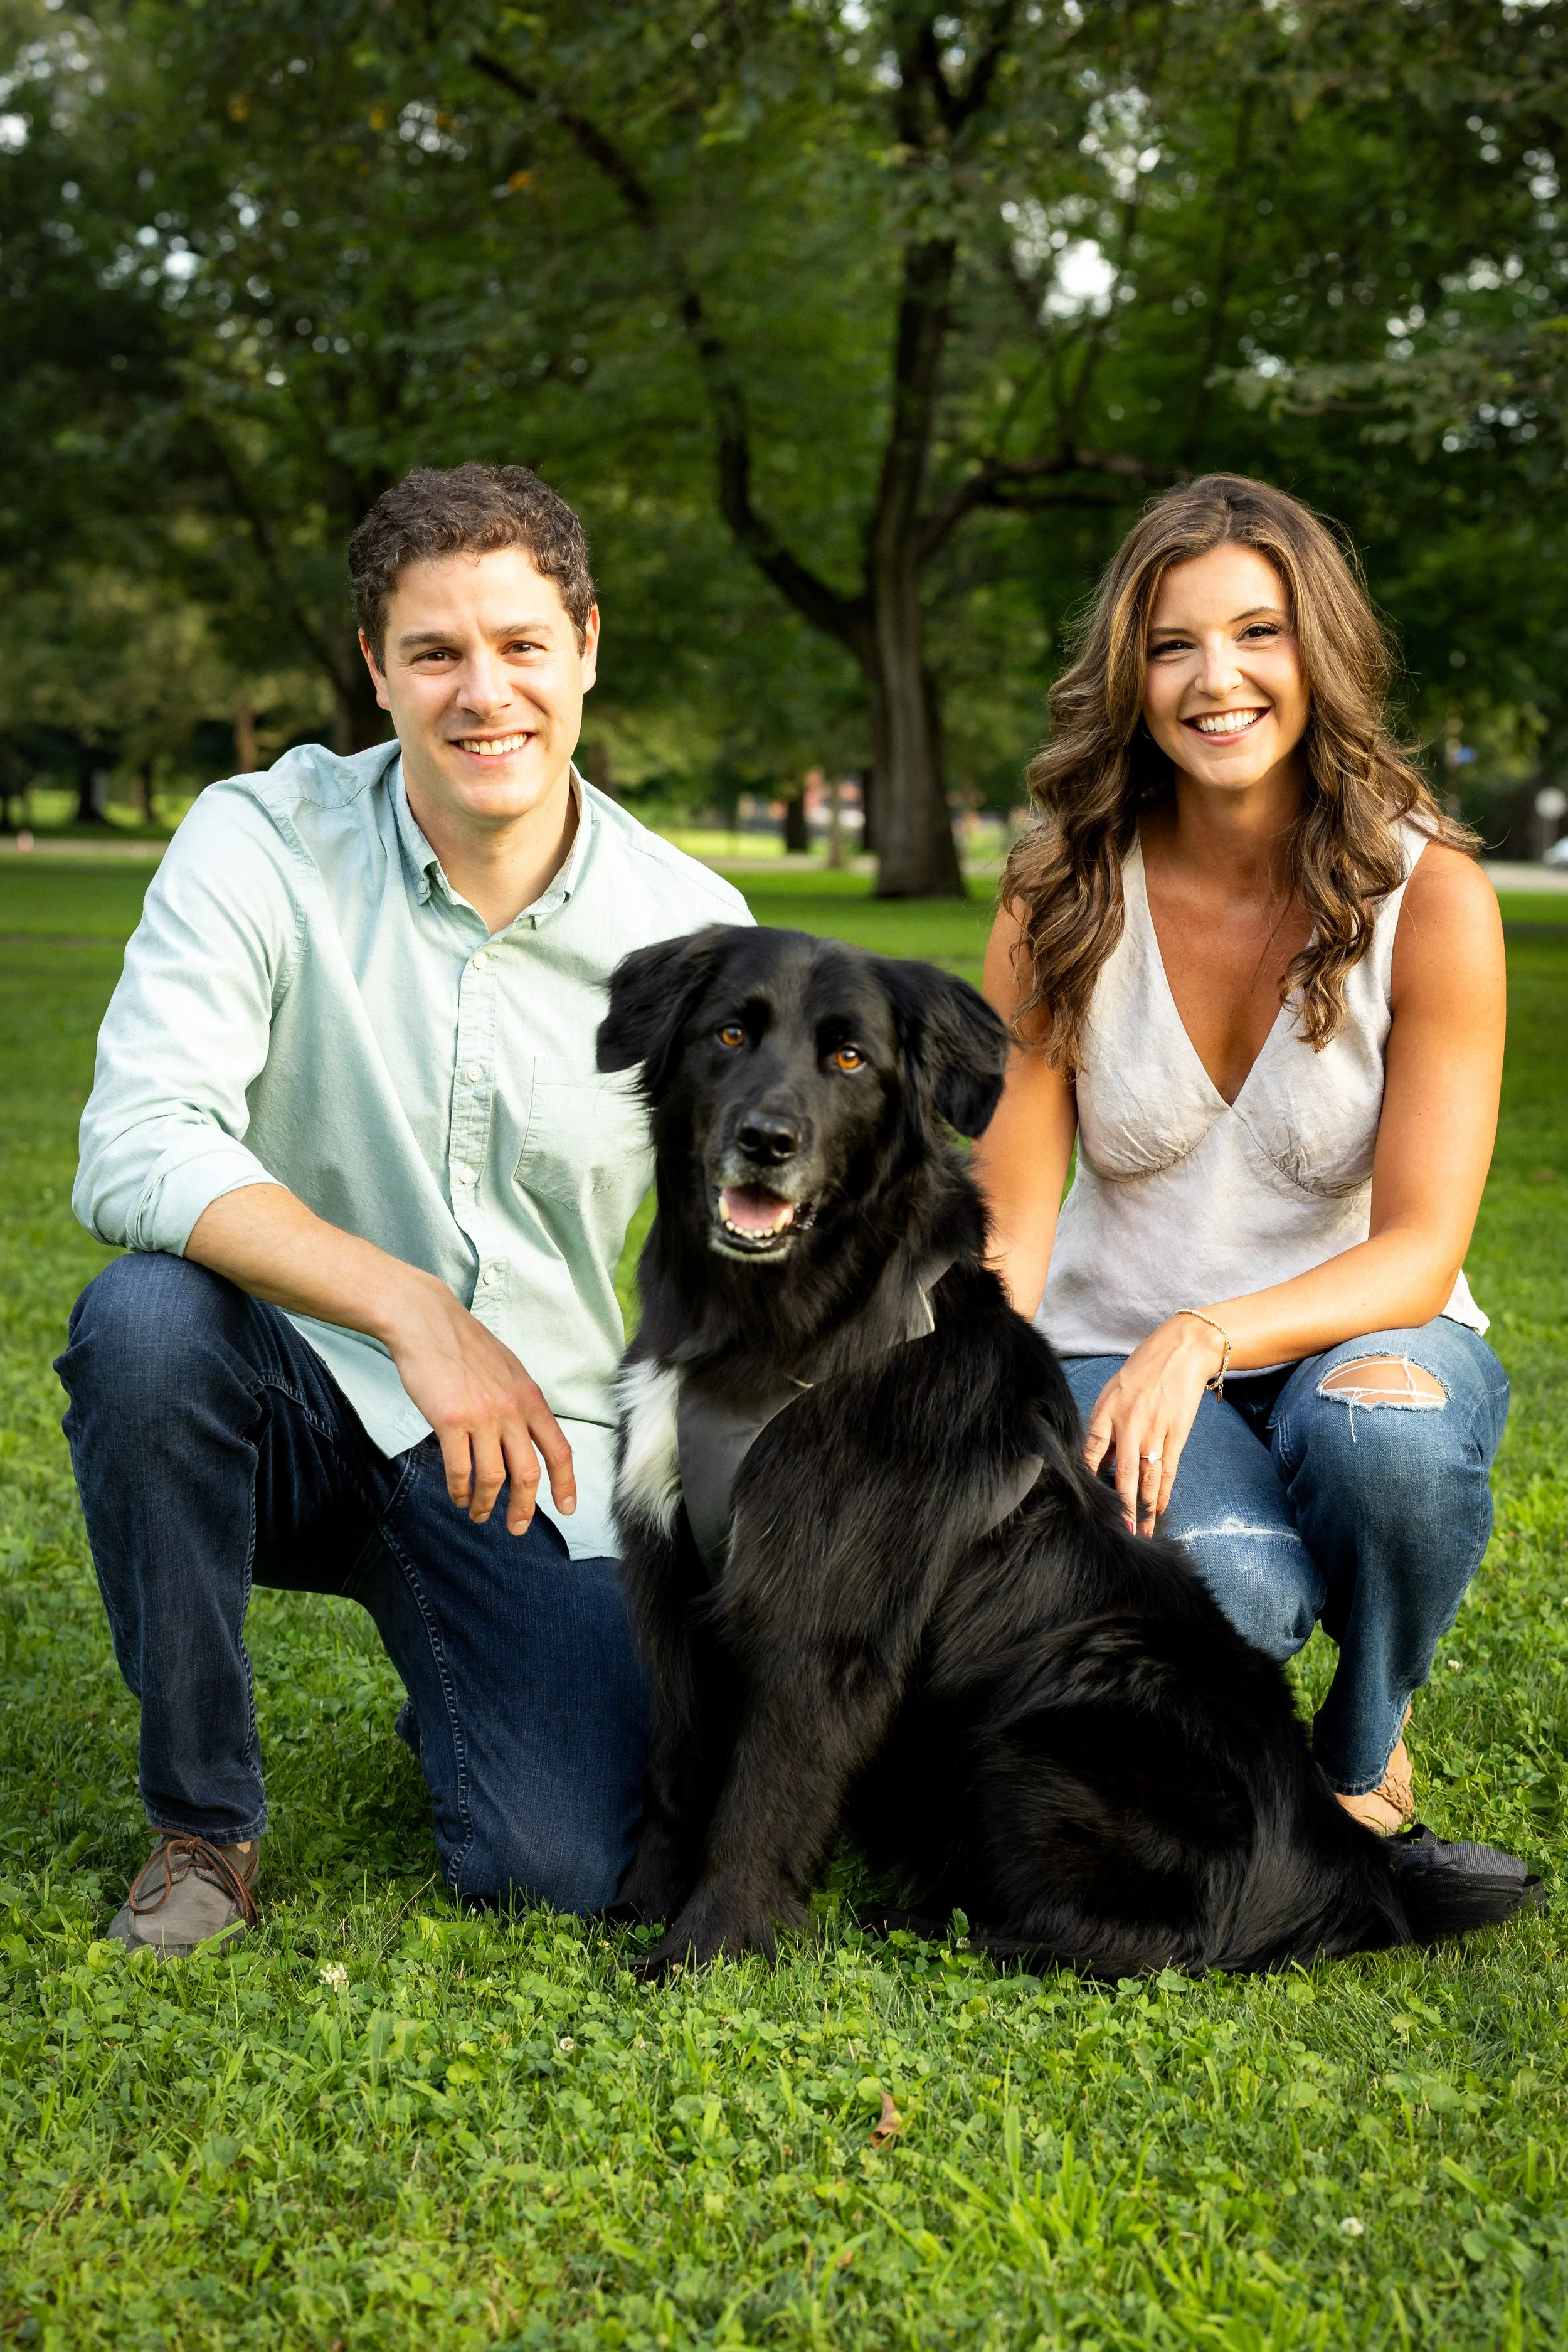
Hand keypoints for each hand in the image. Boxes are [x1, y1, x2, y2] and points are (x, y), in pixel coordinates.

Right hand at [381, 1269, 575, 1535]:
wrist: (426, 1321)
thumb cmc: (464, 1345)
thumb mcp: (509, 1370)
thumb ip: (520, 1403)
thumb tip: (526, 1437)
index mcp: (530, 1397)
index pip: (559, 1449)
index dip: (566, 1484)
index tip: (567, 1508)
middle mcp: (511, 1410)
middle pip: (528, 1473)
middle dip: (524, 1508)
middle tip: (517, 1527)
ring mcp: (481, 1416)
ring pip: (493, 1478)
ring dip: (486, 1504)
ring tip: (479, 1513)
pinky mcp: (449, 1420)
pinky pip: (460, 1470)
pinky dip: (460, 1490)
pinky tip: (459, 1496)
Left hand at [1081, 1314, 1225, 1536]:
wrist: (1181, 1351)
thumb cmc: (1142, 1371)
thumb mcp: (1113, 1393)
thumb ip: (1104, 1427)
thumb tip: (1098, 1461)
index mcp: (1107, 1412)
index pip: (1092, 1452)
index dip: (1089, 1479)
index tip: (1085, 1502)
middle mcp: (1129, 1424)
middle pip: (1122, 1473)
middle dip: (1120, 1505)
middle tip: (1117, 1529)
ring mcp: (1155, 1431)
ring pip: (1147, 1477)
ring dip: (1143, 1507)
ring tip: (1140, 1531)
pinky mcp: (1176, 1434)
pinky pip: (1168, 1470)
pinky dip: (1163, 1492)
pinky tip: (1158, 1510)